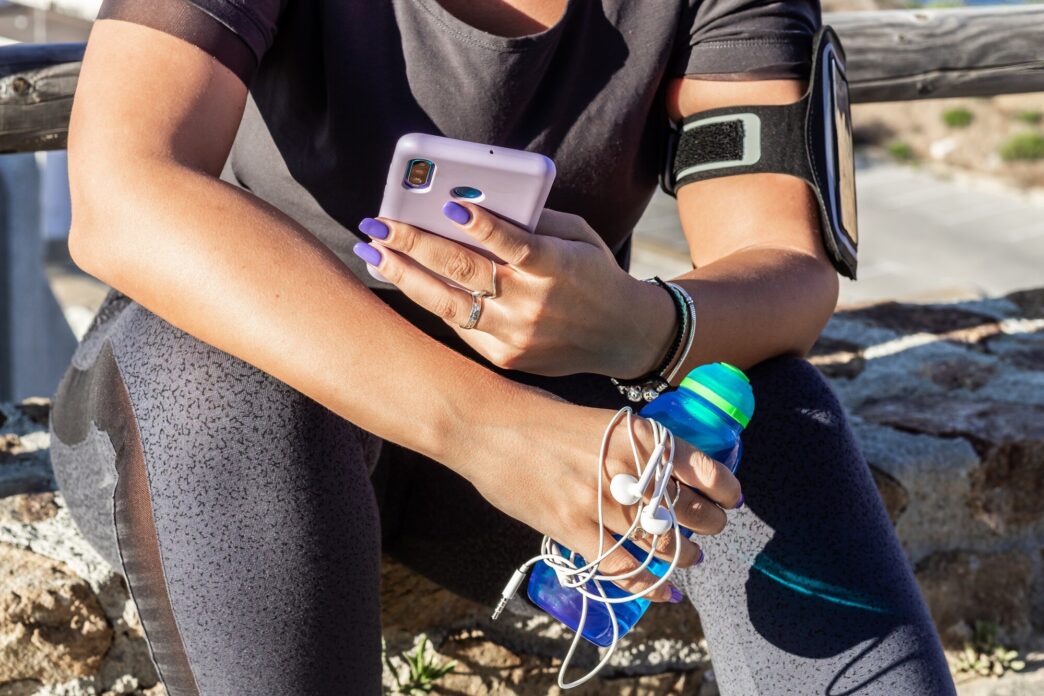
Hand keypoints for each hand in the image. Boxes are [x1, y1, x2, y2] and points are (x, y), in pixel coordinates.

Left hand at [353, 202, 674, 376]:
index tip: (446, 206)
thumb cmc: (594, 274)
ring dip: (405, 276)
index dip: (480, 225)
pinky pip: (459, 326)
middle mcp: (533, 303)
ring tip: (373, 253)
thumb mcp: (578, 238)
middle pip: (465, 270)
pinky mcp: (506, 358)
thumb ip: (533, 223)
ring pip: (449, 303)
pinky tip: (405, 280)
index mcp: (557, 266)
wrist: (622, 336)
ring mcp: (517, 335)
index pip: (513, 243)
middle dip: (414, 243)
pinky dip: (431, 301)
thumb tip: (474, 203)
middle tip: (377, 224)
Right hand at [448, 397, 742, 599]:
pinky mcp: (572, 528)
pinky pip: (622, 567)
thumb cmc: (541, 418)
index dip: (724, 489)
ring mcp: (599, 502)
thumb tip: (662, 477)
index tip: (731, 499)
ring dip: (682, 556)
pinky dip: (650, 585)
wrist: (488, 425)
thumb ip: (632, 449)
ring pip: (660, 543)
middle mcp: (627, 469)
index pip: (702, 468)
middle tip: (710, 530)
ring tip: (689, 558)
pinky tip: (666, 592)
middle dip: (707, 525)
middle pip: (687, 511)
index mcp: (638, 435)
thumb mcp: (600, 422)